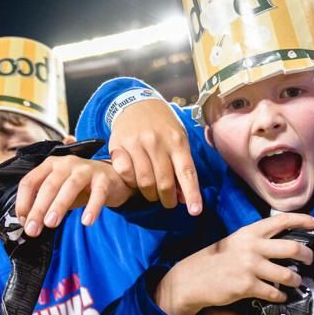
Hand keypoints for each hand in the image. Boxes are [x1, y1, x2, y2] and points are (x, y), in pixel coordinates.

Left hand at [14, 156, 134, 235]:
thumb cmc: (81, 186)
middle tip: (33, 229)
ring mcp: (85, 169)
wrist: (112, 178)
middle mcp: (66, 163)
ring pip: (70, 186)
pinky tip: (86, 221)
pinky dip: (92, 208)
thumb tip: (29, 223)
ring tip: (51, 224)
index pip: (30, 181)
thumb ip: (45, 203)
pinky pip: (97, 194)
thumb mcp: (59, 191)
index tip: (23, 221)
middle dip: (38, 209)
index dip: (23, 202)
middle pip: (48, 185)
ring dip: (59, 206)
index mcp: (50, 165)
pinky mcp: (104, 178)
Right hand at [108, 98, 202, 215]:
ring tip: (153, 193)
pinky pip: (125, 174)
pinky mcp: (118, 145)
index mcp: (176, 140)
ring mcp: (136, 143)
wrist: (137, 103)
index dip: (192, 193)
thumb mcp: (179, 139)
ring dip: (150, 194)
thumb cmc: (163, 125)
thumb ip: (182, 167)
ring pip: (144, 182)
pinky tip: (136, 180)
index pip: (186, 172)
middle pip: (164, 182)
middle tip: (169, 202)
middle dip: (168, 199)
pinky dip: (131, 183)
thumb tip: (185, 197)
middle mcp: (156, 142)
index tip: (195, 211)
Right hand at [155, 213, 313, 314]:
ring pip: (288, 274)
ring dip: (296, 280)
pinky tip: (280, 296)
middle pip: (293, 249)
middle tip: (311, 260)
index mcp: (249, 232)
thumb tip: (283, 243)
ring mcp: (250, 267)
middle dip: (308, 256)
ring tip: (296, 283)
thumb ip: (257, 240)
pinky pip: (274, 293)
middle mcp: (252, 246)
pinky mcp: (247, 286)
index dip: (302, 220)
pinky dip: (281, 296)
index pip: (281, 220)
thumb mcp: (235, 242)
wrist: (192, 279)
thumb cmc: (216, 261)